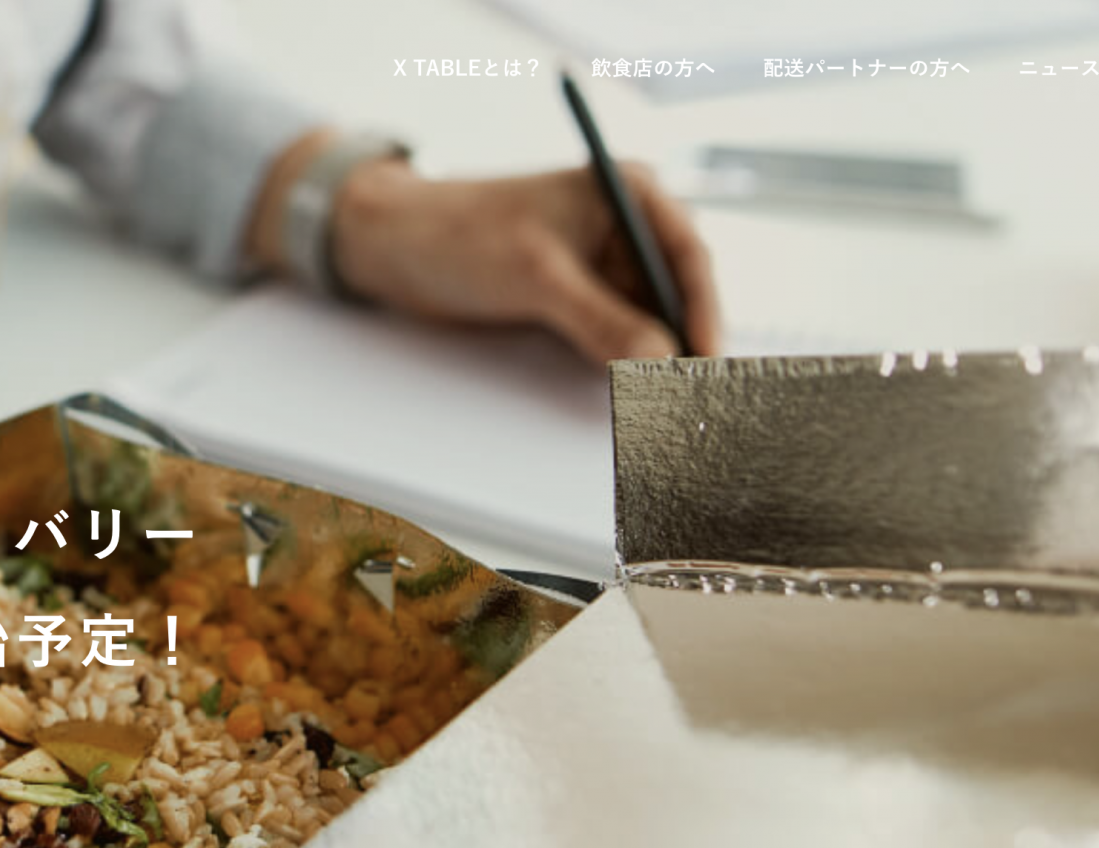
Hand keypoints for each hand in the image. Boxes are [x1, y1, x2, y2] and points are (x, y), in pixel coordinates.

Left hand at [328, 157, 721, 365]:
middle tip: (691, 397)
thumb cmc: (460, 232)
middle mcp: (623, 227)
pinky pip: (615, 337)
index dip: (703, 311)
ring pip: (648, 322)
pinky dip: (624, 366)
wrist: (394, 246)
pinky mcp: (576, 300)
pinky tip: (632, 396)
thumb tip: (659, 362)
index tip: (705, 360)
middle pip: (675, 294)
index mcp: (627, 192)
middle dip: (683, 342)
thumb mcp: (539, 276)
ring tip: (664, 405)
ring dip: (655, 360)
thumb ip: (602, 319)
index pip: (686, 255)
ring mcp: (601, 267)